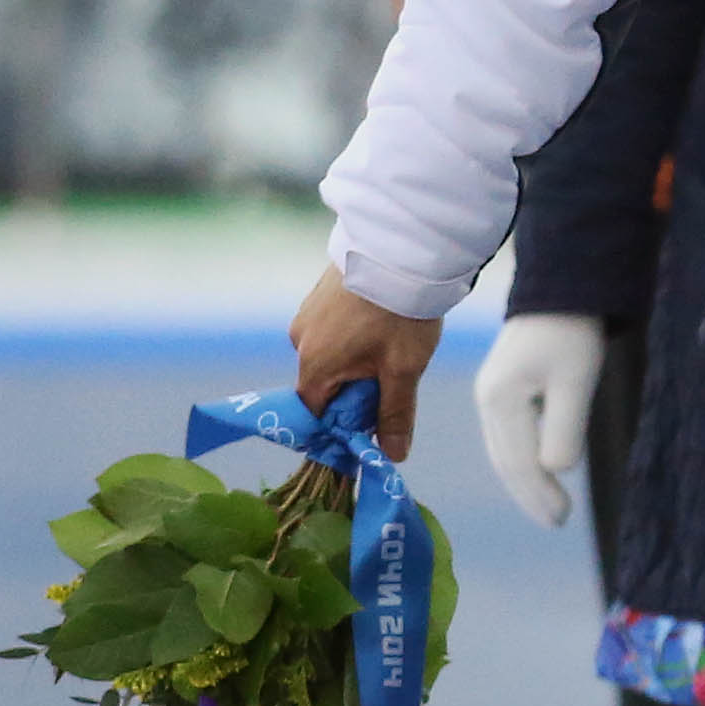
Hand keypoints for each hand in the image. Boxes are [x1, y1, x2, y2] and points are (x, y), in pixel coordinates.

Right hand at [290, 263, 447, 462]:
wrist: (404, 248)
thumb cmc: (401, 312)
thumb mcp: (403, 369)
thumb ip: (394, 414)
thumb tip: (392, 456)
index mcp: (314, 365)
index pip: (315, 413)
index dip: (339, 426)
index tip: (366, 428)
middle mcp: (300, 339)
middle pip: (323, 383)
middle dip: (355, 389)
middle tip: (393, 377)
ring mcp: (308, 312)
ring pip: (331, 352)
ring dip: (357, 358)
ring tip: (394, 341)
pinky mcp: (320, 291)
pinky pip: (334, 325)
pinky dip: (355, 332)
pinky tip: (384, 320)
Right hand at [474, 312, 606, 527]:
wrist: (562, 286)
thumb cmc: (572, 332)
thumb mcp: (576, 380)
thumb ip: (564, 428)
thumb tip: (555, 471)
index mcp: (501, 400)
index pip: (520, 463)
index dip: (540, 495)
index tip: (561, 519)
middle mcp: (488, 400)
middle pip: (507, 461)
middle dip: (530, 495)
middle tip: (556, 522)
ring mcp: (491, 393)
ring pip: (505, 450)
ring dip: (526, 480)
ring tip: (550, 506)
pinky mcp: (502, 386)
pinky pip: (509, 435)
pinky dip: (522, 458)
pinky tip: (540, 470)